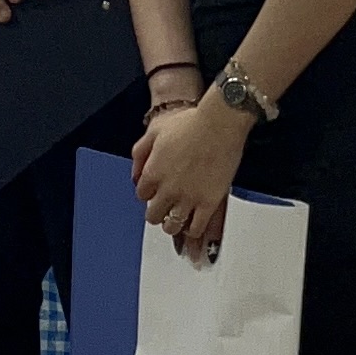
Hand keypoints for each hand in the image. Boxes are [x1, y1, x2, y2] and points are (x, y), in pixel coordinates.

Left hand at [132, 95, 250, 254]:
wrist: (220, 124)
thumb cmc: (191, 123)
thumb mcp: (155, 130)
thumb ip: (140, 153)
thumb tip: (135, 173)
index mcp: (152, 173)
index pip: (142, 196)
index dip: (149, 194)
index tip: (156, 193)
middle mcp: (167, 189)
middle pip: (153, 216)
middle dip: (158, 213)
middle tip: (165, 209)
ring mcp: (188, 198)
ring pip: (172, 226)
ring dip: (173, 225)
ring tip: (178, 220)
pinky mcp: (208, 203)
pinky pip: (196, 228)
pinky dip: (193, 231)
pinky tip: (194, 226)